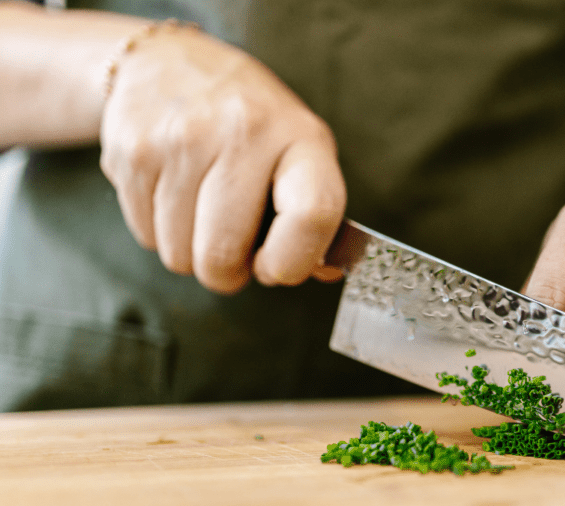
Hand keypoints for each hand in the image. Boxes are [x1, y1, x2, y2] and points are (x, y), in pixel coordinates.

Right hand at [99, 26, 345, 292]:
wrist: (169, 64)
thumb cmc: (251, 123)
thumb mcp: (299, 150)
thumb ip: (315, 214)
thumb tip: (322, 272)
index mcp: (300, 136)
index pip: (311, 213)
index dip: (293, 261)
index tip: (278, 268)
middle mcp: (241, 131)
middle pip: (223, 253)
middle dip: (227, 272)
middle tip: (232, 249)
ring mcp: (180, 140)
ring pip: (179, 254)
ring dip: (191, 252)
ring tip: (203, 211)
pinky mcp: (131, 151)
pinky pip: (146, 236)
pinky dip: (160, 232)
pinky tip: (173, 194)